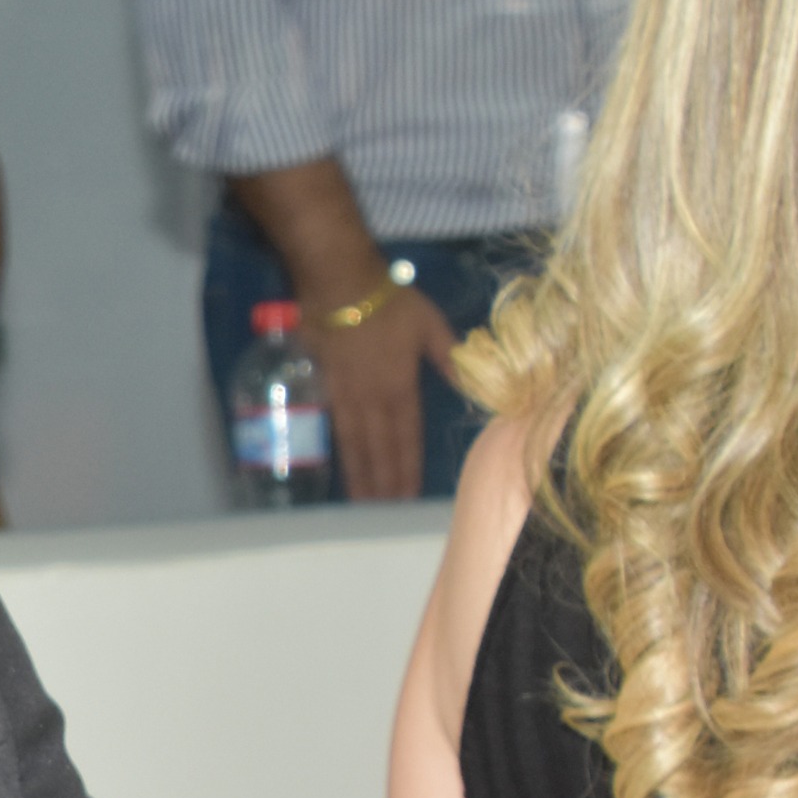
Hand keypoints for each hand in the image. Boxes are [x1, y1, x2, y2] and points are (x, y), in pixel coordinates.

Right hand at [302, 282, 458, 501]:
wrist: (339, 284)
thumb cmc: (389, 303)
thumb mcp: (430, 325)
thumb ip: (450, 358)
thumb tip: (472, 385)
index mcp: (401, 387)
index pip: (407, 437)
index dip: (408, 468)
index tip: (408, 497)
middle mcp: (372, 400)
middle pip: (379, 449)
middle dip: (383, 482)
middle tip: (383, 512)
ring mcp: (346, 396)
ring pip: (354, 444)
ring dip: (359, 475)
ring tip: (361, 501)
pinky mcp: (325, 387)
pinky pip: (334, 426)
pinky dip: (337, 449)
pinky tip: (338, 464)